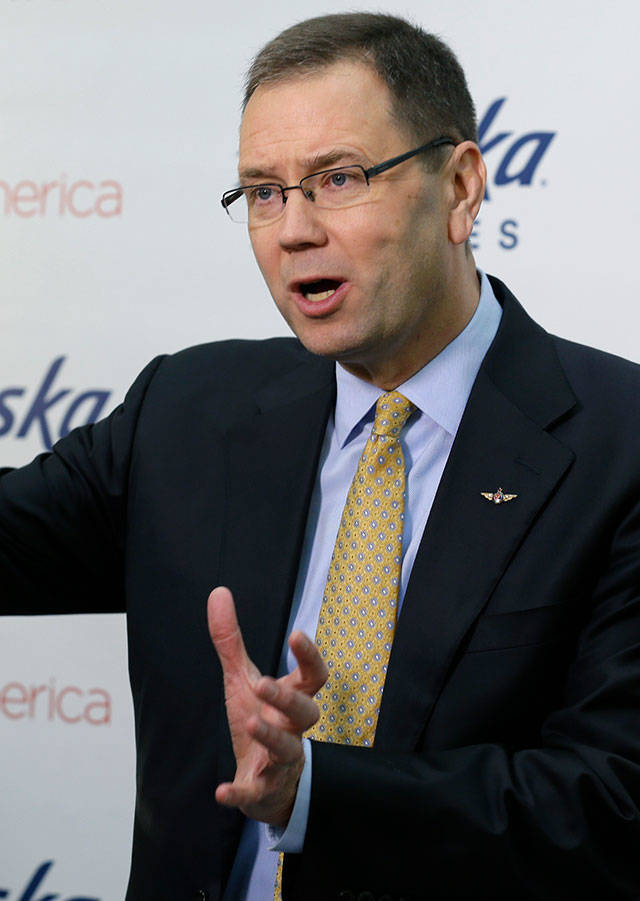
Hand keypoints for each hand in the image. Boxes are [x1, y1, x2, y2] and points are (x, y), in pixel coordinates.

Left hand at [207, 585, 327, 826]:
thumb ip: (231, 640)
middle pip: (307, 712)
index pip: (314, 677)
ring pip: (288, 750)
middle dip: (287, 698)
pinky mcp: (262, 790)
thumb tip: (218, 592)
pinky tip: (222, 792)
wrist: (265, 783)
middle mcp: (293, 729)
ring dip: (272, 737)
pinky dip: (240, 794)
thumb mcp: (242, 679)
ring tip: (253, 722)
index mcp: (292, 699)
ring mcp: (281, 761)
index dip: (310, 657)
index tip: (296, 634)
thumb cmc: (260, 721)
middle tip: (263, 683)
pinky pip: (255, 793)